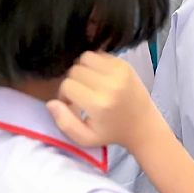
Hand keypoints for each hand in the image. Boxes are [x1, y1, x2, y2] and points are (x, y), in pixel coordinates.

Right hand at [47, 52, 162, 152]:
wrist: (142, 124)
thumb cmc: (111, 132)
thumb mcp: (85, 138)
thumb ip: (64, 122)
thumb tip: (51, 102)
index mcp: (99, 104)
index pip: (67, 85)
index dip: (64, 95)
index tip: (71, 104)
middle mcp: (110, 84)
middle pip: (74, 70)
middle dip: (72, 81)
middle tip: (79, 94)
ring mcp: (119, 71)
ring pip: (85, 57)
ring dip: (81, 69)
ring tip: (87, 84)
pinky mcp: (125, 64)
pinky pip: (99, 54)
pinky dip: (94, 64)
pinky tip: (98, 78)